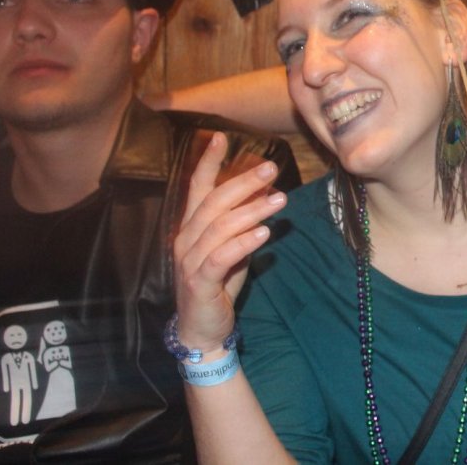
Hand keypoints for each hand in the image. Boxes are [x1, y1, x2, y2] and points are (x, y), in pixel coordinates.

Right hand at [173, 132, 285, 353]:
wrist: (204, 328)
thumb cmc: (219, 282)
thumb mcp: (235, 245)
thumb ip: (245, 219)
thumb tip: (267, 189)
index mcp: (191, 226)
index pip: (197, 188)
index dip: (207, 162)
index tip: (220, 137)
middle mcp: (186, 238)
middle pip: (213, 202)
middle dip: (243, 182)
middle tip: (272, 168)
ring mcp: (189, 260)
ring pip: (219, 227)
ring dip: (252, 210)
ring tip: (280, 200)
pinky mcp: (199, 281)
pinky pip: (221, 257)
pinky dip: (243, 242)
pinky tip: (265, 233)